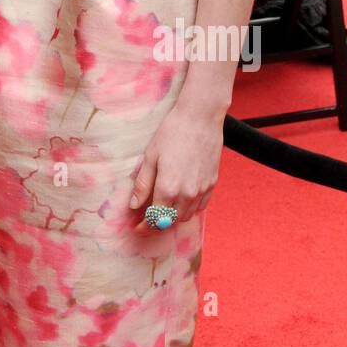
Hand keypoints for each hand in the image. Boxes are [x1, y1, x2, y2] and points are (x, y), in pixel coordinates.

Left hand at [129, 103, 223, 225]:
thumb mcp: (150, 156)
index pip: (155, 218)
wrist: (200, 118)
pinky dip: (190, 208)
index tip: (138, 228)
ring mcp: (202, 190)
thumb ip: (143, 184)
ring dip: (174, 216)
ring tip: (164, 206)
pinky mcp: (212, 184)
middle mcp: (187, 193)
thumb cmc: (172, 132)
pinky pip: (201, 206)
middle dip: (158, 222)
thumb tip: (134, 205)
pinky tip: (181, 198)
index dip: (145, 226)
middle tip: (148, 216)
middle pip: (171, 221)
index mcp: (168, 188)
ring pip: (187, 216)